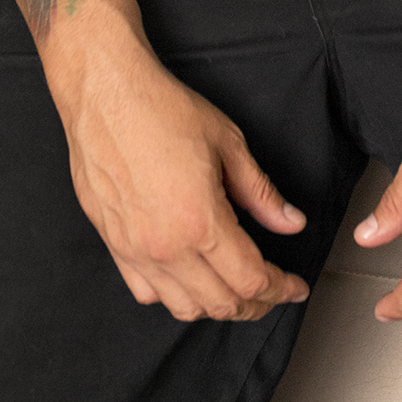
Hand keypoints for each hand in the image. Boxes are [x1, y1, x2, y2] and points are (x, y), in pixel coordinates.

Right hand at [42, 1, 309, 322]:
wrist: (106, 94)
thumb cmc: (162, 109)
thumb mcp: (228, 143)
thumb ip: (261, 192)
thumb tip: (290, 222)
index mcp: (200, 222)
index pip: (251, 279)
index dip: (281, 288)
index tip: (295, 285)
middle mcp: (166, 247)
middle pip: (221, 303)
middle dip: (256, 303)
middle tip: (273, 289)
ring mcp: (136, 250)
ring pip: (184, 307)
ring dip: (216, 305)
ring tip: (235, 288)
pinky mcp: (113, 243)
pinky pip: (146, 291)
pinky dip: (173, 296)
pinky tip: (188, 278)